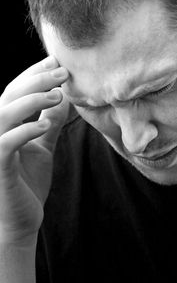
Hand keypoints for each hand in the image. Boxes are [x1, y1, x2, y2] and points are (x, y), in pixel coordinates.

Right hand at [0, 56, 69, 245]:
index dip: (33, 75)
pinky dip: (23, 131)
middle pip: (9, 96)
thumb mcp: (42, 147)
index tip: (56, 62)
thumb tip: (64, 98)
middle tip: (62, 71)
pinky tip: (44, 125)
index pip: (14, 92)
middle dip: (36, 80)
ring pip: (3, 114)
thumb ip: (49, 123)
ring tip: (58, 94)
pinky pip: (5, 144)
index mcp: (4, 126)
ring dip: (31, 101)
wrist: (21, 220)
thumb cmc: (28, 183)